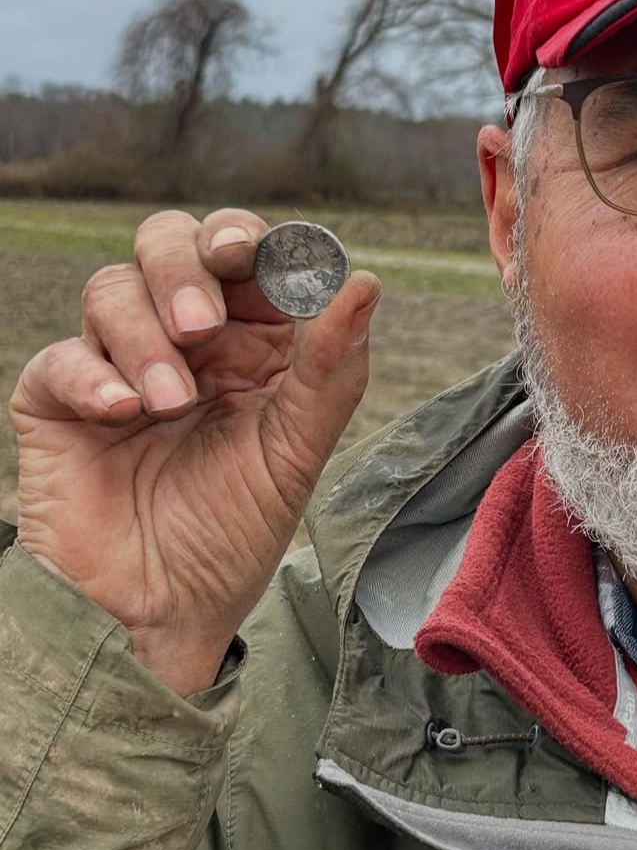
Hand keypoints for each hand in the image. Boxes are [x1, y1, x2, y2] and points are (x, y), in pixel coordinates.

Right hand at [8, 209, 380, 695]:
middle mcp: (184, 339)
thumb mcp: (297, 454)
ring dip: (145, 336)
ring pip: (114, 286)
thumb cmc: (235, 531)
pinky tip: (124, 412)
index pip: (250, 255)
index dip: (254, 241)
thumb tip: (363, 281)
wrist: (163, 608)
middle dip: (185, 266)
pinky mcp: (59, 399)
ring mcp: (117, 362)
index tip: (258, 255)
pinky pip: (62, 356)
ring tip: (172, 403)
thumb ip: (330, 370)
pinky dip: (92, 375)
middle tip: (202, 323)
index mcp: (252, 342)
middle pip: (172, 242)